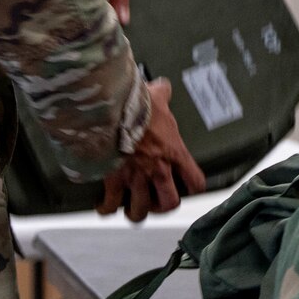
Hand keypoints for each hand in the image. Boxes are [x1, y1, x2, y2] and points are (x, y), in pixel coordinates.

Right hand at [98, 79, 204, 221]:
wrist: (111, 110)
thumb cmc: (136, 103)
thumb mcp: (156, 95)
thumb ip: (162, 94)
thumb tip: (163, 86)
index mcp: (173, 151)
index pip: (195, 180)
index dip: (192, 187)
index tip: (187, 187)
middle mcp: (157, 169)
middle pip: (169, 203)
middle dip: (163, 206)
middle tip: (156, 201)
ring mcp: (135, 177)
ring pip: (140, 211)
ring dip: (136, 212)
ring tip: (132, 208)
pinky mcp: (113, 180)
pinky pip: (111, 205)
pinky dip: (106, 208)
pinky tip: (103, 205)